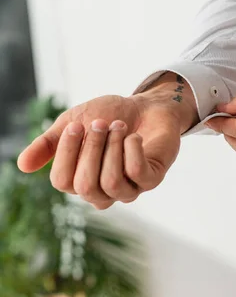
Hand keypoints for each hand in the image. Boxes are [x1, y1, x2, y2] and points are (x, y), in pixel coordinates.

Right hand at [18, 75, 197, 208]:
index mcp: (79, 180)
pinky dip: (132, 148)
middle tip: (100, 123)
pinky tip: (134, 135)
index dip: (66, 152)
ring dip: (113, 147)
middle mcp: (102, 191)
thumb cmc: (108, 116)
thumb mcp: (73, 123)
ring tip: (118, 126)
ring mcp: (128, 188)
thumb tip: (22, 166)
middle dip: (92, 148)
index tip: (76, 125)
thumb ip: (48, 143)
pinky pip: (138, 174)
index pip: (62, 181)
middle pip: (85, 185)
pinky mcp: (151, 179)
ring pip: (111, 183)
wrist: (146, 105)